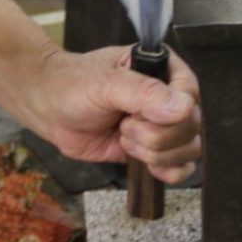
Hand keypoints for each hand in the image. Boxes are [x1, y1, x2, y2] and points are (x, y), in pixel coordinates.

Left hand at [22, 45, 202, 183]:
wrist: (49, 108)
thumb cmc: (74, 84)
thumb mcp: (106, 82)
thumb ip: (144, 92)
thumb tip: (183, 108)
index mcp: (165, 70)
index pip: (191, 95)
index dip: (172, 113)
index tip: (137, 115)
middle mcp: (170, 97)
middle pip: (192, 127)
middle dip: (157, 136)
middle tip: (124, 126)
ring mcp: (163, 126)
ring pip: (189, 150)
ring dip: (156, 153)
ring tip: (125, 139)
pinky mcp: (154, 150)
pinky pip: (179, 167)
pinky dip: (166, 171)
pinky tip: (144, 163)